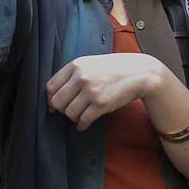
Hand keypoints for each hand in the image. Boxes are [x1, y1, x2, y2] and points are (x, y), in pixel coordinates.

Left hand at [45, 53, 164, 130]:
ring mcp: (91, 91)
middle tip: (68, 111)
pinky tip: (84, 123)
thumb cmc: (113, 69)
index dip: (49, 99)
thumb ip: (73, 74)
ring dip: (73, 118)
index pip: (50, 86)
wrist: (139, 72)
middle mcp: (81, 77)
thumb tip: (53, 94)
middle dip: (61, 110)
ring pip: (69, 113)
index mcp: (76, 65)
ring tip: (80, 115)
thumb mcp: (90, 63)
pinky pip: (83, 121)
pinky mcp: (101, 104)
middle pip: (57, 102)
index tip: (53, 106)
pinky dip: (81, 125)